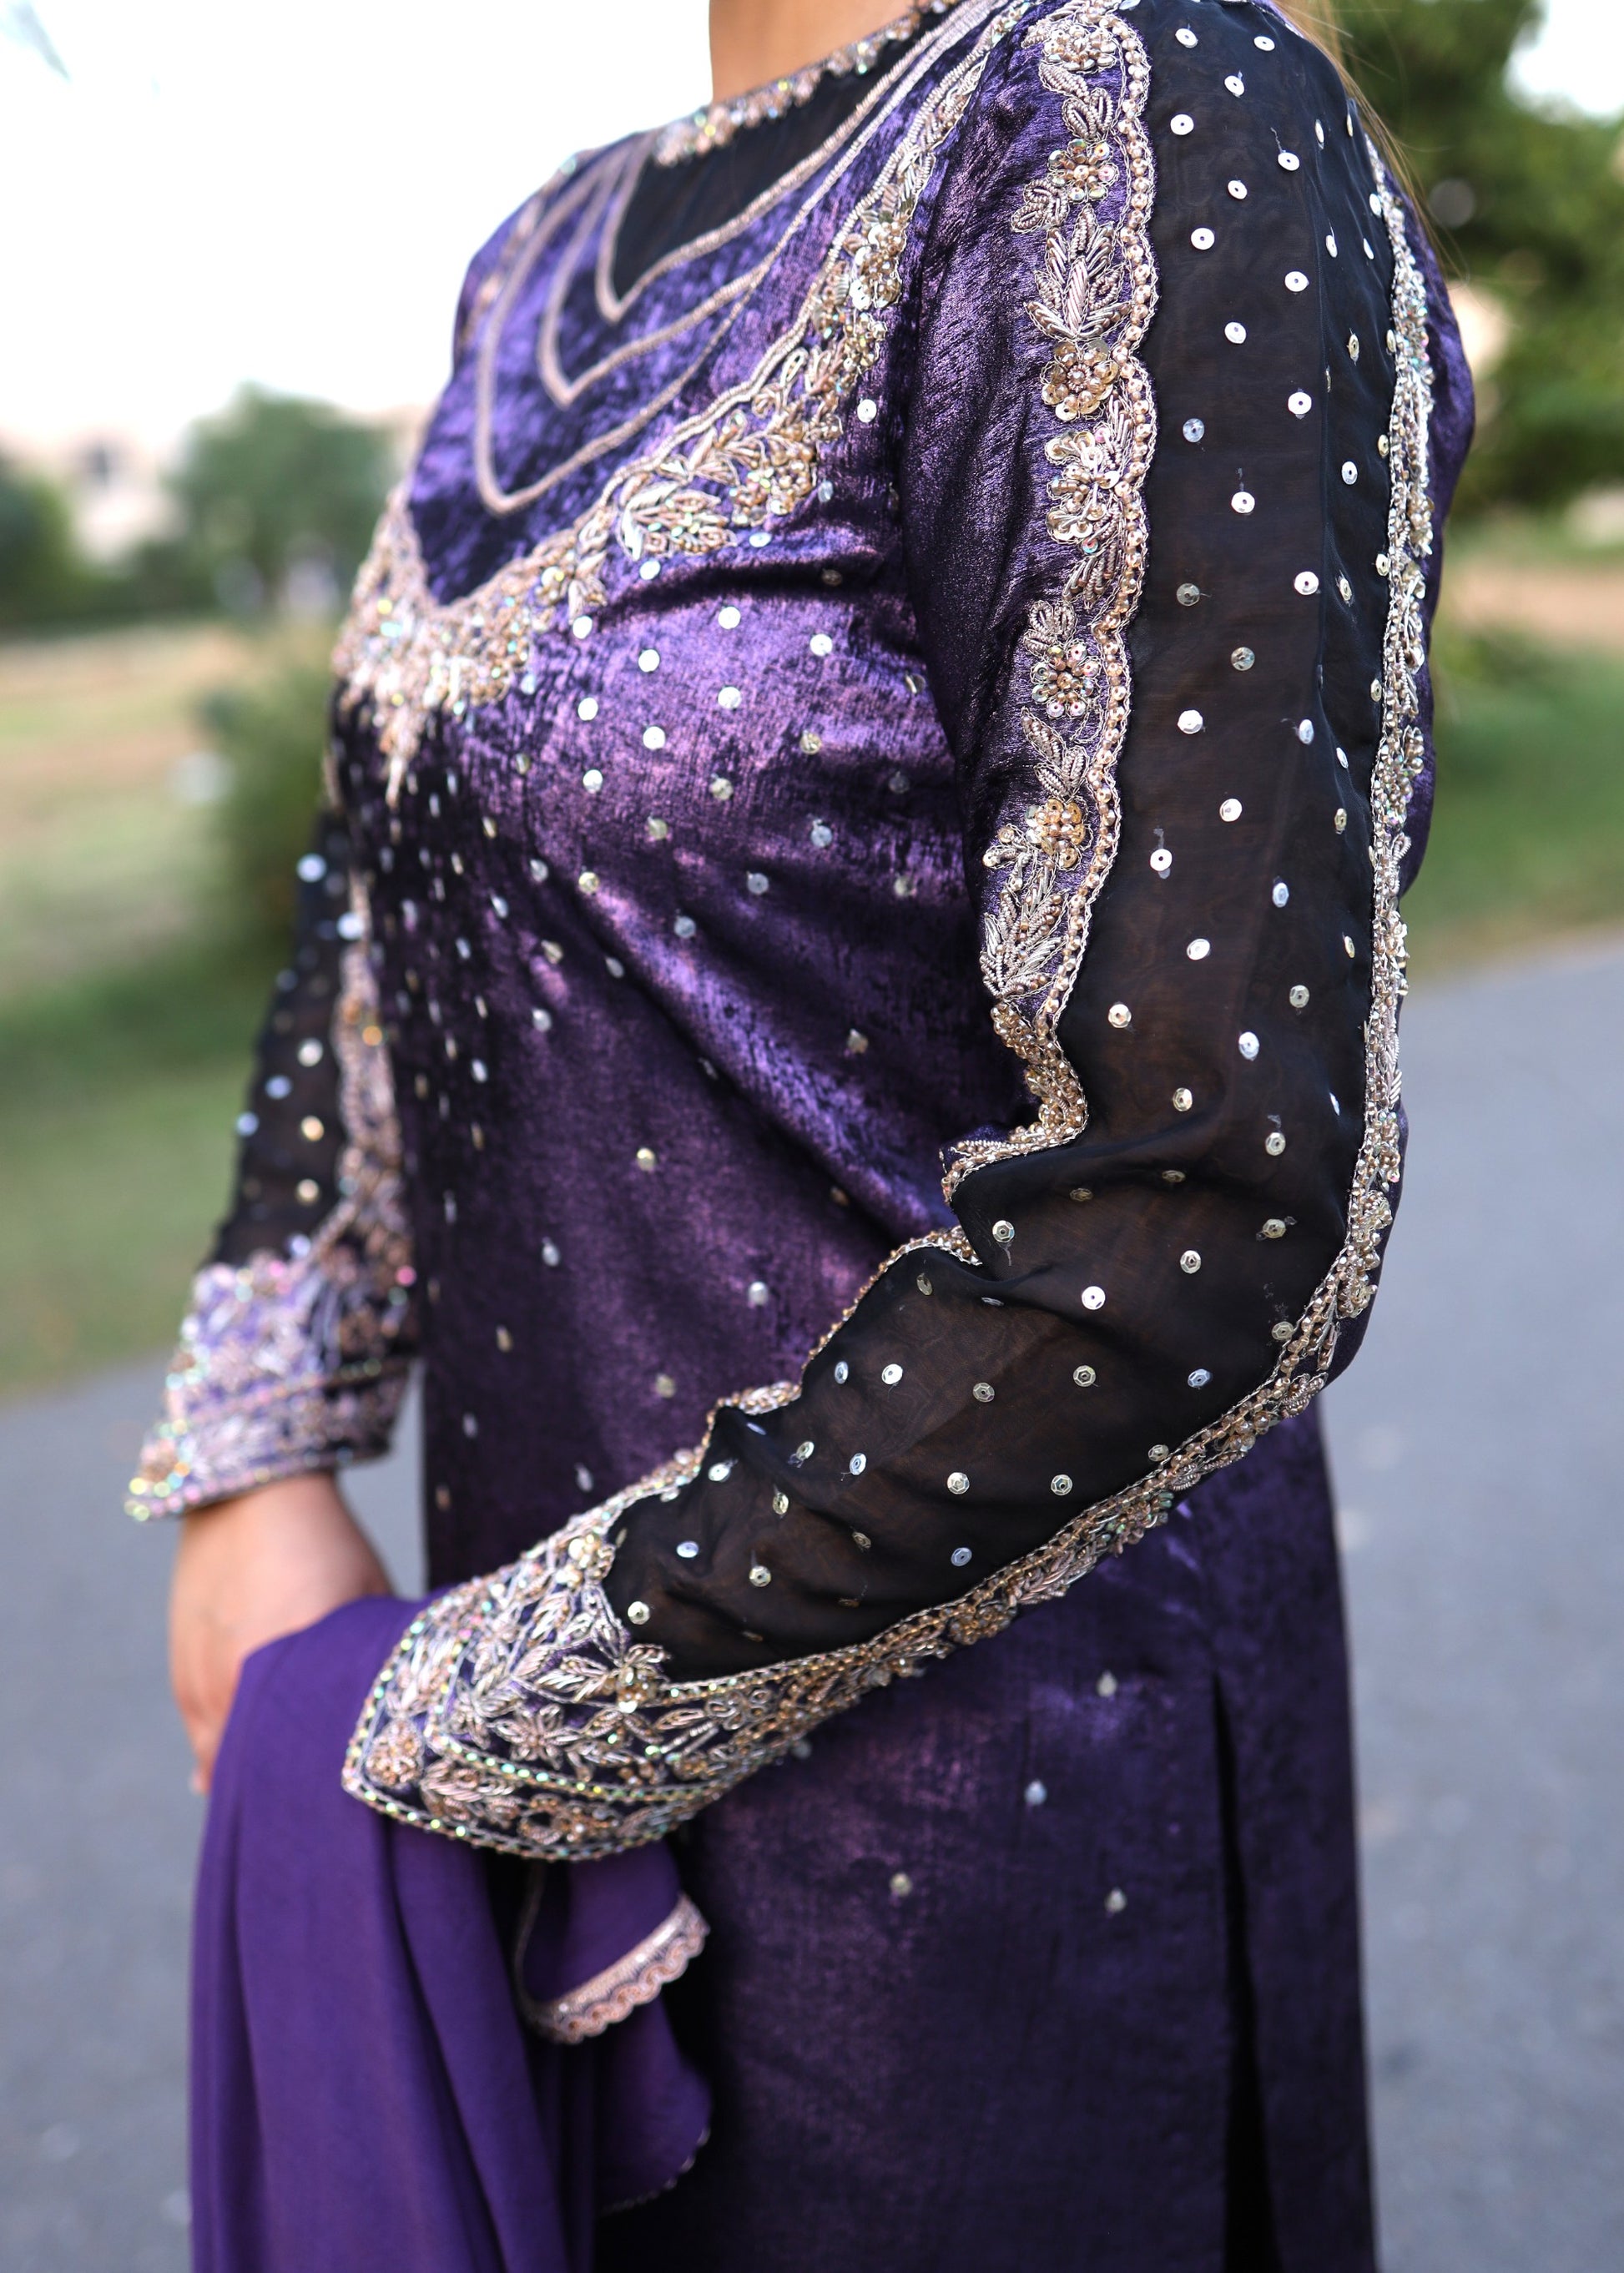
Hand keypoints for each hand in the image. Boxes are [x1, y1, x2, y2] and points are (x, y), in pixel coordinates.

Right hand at [169, 1471, 392, 1791]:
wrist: (250, 1492)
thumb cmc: (327, 1546)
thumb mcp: (366, 1604)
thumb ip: (372, 1665)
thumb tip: (400, 1715)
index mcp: (281, 1675)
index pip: (296, 1766)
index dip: (320, 1796)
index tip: (345, 1817)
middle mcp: (230, 1688)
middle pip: (253, 1774)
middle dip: (282, 1795)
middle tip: (316, 1818)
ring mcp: (197, 1681)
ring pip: (219, 1757)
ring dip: (248, 1774)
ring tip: (283, 1798)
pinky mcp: (181, 1669)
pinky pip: (200, 1730)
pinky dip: (222, 1748)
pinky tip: (243, 1768)